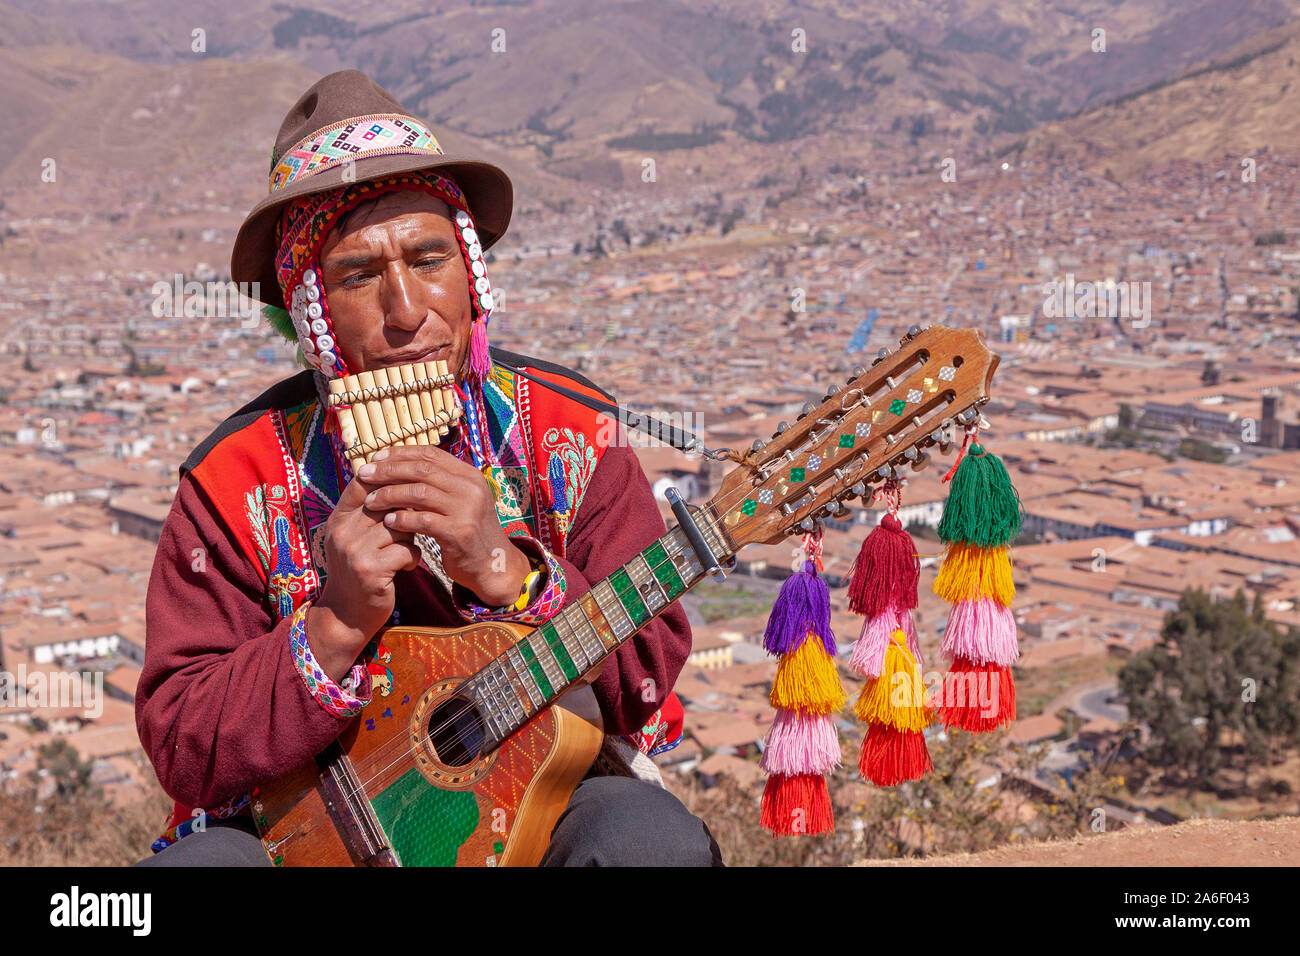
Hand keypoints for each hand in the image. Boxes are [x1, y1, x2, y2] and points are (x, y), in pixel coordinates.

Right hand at [309, 465, 420, 680]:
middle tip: (412, 526)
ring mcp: (354, 551)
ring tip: (406, 548)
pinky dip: (413, 557)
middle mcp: (343, 531)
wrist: (346, 615)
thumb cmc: (359, 570)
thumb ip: (369, 514)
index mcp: (338, 519)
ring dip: (410, 537)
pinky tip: (407, 565)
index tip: (408, 486)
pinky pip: (406, 550)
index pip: (362, 483)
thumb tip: (402, 484)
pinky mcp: (370, 570)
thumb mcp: (355, 538)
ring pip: (400, 526)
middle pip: (387, 502)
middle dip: (405, 512)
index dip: (389, 480)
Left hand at [357, 445, 532, 606]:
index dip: (400, 453)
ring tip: (371, 501)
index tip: (376, 458)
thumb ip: (438, 484)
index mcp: (469, 475)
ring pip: (419, 493)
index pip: (430, 453)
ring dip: (390, 495)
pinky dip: (402, 519)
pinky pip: (423, 520)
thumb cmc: (468, 532)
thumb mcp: (459, 501)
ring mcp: (467, 510)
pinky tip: (388, 521)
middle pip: (422, 470)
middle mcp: (471, 488)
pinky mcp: (460, 532)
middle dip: (388, 471)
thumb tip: (399, 467)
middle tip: (364, 475)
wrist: (493, 565)